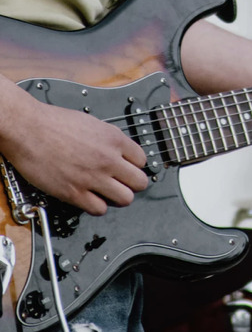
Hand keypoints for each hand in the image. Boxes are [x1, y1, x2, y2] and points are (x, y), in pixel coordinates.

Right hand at [1, 89, 147, 215]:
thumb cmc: (55, 123)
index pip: (142, 160)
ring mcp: (93, 177)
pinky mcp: (74, 193)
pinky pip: (99, 209)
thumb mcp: (92, 123)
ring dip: (118, 198)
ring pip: (125, 199)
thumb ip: (108, 138)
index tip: (129, 168)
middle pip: (140, 182)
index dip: (135, 166)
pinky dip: (97, 206)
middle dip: (133, 184)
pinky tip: (91, 199)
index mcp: (114, 139)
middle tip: (123, 183)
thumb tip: (117, 150)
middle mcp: (108, 159)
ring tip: (108, 193)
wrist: (29, 130)